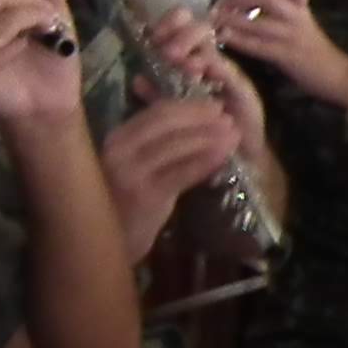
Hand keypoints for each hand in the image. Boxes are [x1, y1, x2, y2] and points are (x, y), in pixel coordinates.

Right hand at [100, 97, 242, 260]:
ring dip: (211, 136)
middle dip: (203, 118)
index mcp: (115, 138)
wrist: (114, 242)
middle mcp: (118, 151)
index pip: (156, 112)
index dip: (190, 106)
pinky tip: (225, 155)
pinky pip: (184, 172)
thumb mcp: (135, 164)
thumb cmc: (128, 200)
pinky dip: (208, 160)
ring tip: (234, 135)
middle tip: (229, 118)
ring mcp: (131, 173)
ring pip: (178, 145)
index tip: (215, 105)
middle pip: (168, 122)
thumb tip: (195, 115)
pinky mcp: (147, 195)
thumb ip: (154, 141)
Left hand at [141, 8, 271, 164]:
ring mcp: (227, 71)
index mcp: (193, 63)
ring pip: (208, 42)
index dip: (166, 25)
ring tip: (174, 57)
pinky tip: (199, 70)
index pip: (180, 31)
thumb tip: (137, 79)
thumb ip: (159, 96)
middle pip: (195, 28)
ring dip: (189, 43)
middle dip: (177, 31)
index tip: (154, 35)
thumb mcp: (178, 112)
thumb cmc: (209, 133)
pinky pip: (225, 69)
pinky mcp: (241, 86)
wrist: (241, 156)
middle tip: (165, 48)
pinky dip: (211, 65)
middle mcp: (211, 62)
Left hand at [215, 0, 347, 105]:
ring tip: (215, 20)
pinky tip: (224, 38)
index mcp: (303, 9)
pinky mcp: (285, 55)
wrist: (339, 75)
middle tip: (219, 4)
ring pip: (257, 21)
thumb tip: (261, 8)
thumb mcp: (307, 26)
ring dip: (231, 18)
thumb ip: (288, 15)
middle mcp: (297, 18)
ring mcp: (291, 36)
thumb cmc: (320, 54)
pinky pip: (256, 44)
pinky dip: (238, 39)